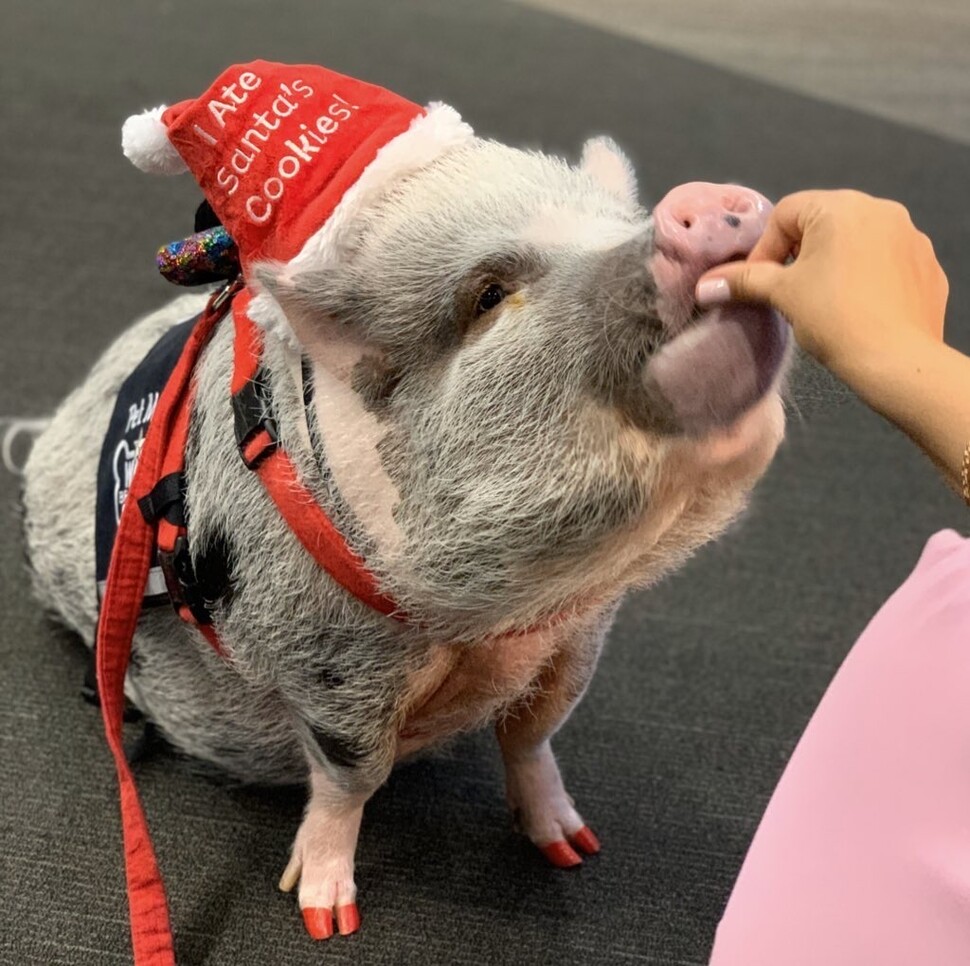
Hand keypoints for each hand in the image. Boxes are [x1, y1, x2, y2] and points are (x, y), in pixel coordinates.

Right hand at [694, 190, 948, 379]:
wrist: (896, 359)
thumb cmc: (834, 317)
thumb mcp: (783, 294)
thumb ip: (744, 282)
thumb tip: (704, 285)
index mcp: (842, 207)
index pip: (786, 213)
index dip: (764, 248)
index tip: (758, 282)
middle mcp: (881, 210)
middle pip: (823, 222)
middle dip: (799, 253)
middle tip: (787, 290)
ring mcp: (910, 236)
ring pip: (857, 240)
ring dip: (833, 263)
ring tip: (822, 300)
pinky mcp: (927, 265)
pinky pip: (886, 261)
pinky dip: (867, 277)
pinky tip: (858, 307)